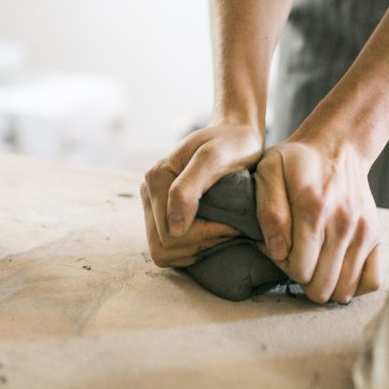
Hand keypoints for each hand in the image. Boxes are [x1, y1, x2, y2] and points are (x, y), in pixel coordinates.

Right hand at [141, 122, 262, 266]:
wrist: (238, 137)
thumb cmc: (231, 144)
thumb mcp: (212, 158)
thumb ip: (188, 189)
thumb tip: (174, 228)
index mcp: (155, 179)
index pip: (168, 233)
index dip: (203, 235)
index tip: (233, 225)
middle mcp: (150, 193)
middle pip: (163, 246)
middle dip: (199, 244)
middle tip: (229, 230)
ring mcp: (156, 206)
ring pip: (165, 251)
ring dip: (198, 248)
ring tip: (224, 231)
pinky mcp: (166, 215)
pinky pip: (172, 249)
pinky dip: (195, 247)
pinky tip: (215, 233)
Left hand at [254, 137, 380, 303]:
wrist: (337, 147)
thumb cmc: (296, 162)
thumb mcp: (269, 171)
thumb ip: (268, 211)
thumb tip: (277, 250)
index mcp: (313, 210)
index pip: (300, 270)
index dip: (284, 267)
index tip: (281, 250)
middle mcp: (343, 224)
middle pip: (322, 286)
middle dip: (303, 280)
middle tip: (296, 259)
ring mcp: (363, 232)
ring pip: (345, 290)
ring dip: (326, 285)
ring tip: (315, 264)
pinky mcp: (376, 236)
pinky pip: (372, 281)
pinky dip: (353, 284)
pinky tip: (337, 269)